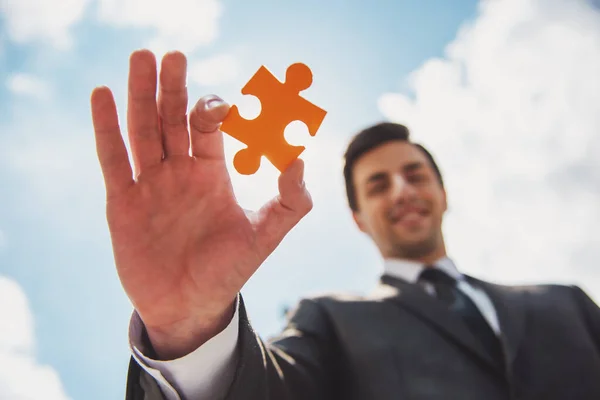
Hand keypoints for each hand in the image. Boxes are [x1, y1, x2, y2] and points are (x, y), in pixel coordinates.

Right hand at [90, 49, 312, 358]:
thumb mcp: (266, 236)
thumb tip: (300, 155)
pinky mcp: (122, 201)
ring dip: (140, 95)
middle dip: (171, 87)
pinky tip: (101, 95)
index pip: (208, 128)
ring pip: (142, 129)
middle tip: (170, 54)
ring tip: (140, 58)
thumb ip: (290, 200)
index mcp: (211, 173)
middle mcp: (179, 171)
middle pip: (171, 119)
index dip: (211, 110)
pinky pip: (113, 159)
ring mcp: (149, 184)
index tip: (220, 104)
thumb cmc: (228, 272)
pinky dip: (106, 128)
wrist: (190, 306)